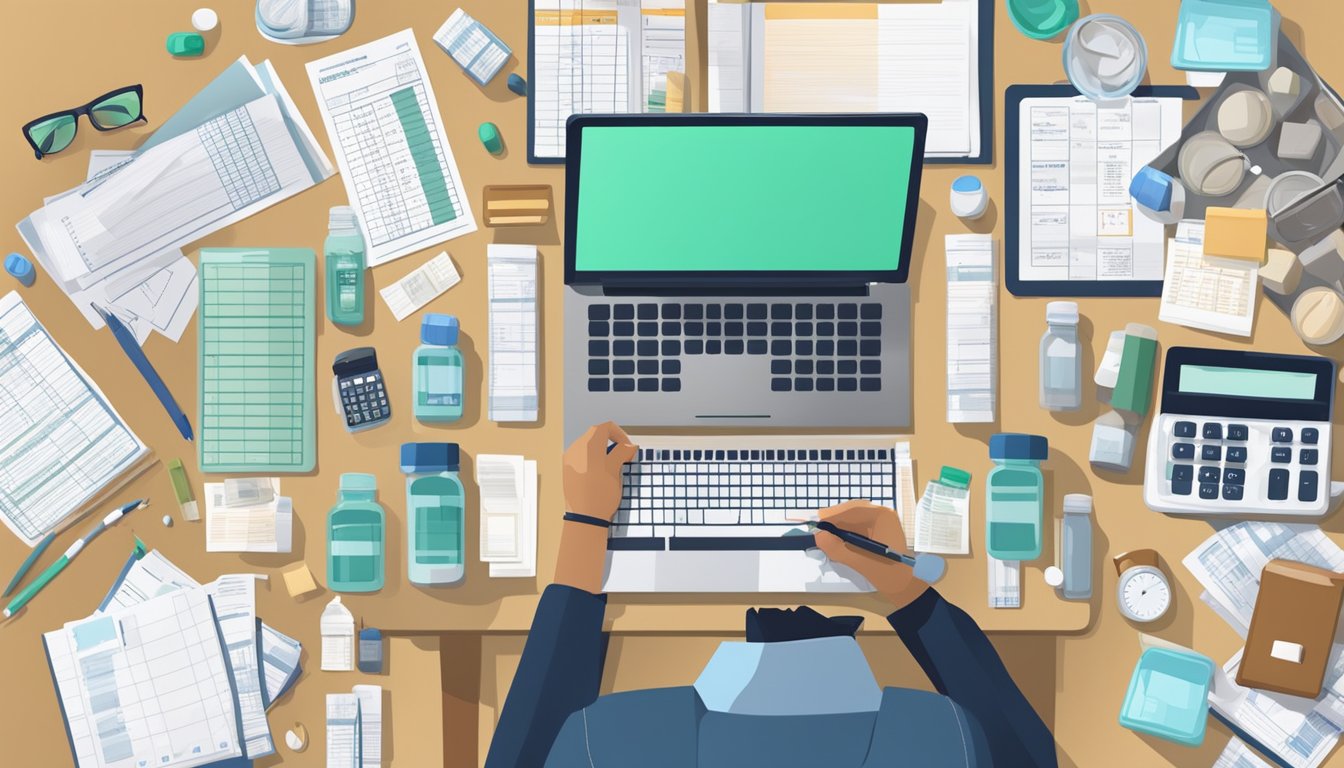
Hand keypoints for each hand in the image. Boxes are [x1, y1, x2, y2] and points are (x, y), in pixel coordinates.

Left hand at [563, 421, 637, 520]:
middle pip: (595, 436)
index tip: (627, 448)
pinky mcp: (567, 471)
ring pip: (588, 447)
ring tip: (612, 468)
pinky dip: (593, 460)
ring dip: (603, 452)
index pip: (605, 427)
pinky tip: (600, 475)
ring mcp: (569, 460)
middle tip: (623, 457)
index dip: (620, 434)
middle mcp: (575, 449)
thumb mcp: (616, 470)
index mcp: (587, 445)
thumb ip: (622, 452)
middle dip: (612, 443)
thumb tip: (629, 446)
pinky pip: (581, 458)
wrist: (585, 518)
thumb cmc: (601, 494)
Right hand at [812, 500, 927, 609]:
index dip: (833, 515)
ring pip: (853, 520)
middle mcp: (882, 514)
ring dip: (839, 528)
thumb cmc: (887, 574)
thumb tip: (818, 536)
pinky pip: (858, 527)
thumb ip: (837, 548)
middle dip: (835, 522)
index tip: (817, 522)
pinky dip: (846, 534)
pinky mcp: (878, 531)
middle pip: (852, 512)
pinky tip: (838, 542)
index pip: (852, 510)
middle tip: (819, 531)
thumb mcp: (859, 561)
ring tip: (826, 538)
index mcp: (882, 516)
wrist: (905, 587)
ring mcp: (881, 522)